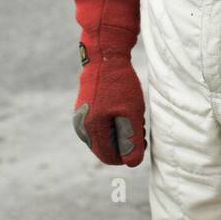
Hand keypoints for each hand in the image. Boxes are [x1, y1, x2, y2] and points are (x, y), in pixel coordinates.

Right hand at [72, 0, 144, 166]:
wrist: (104, 55)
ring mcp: (80, 118)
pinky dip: (113, 124)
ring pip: (103, 137)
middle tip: (139, 128)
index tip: (140, 141)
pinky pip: (99, 126)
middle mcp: (81, 127)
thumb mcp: (131, 112)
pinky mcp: (83, 109)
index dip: (127, 155)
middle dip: (124, 143)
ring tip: (133, 118)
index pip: (109, 158)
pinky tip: (124, 111)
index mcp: (91, 129)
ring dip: (119, 134)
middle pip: (105, 149)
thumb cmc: (119, 83)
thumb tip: (132, 163)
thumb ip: (131, 139)